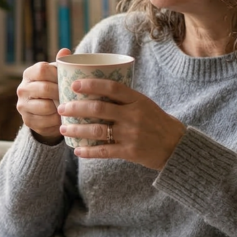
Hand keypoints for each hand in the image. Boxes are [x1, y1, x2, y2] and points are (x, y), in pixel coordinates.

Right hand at [16, 48, 71, 143]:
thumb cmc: (54, 88)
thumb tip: (65, 51)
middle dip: (61, 93)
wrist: (45, 112)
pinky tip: (61, 118)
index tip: (68, 80)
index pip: (42, 69)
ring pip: (46, 107)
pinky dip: (56, 121)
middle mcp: (22, 89)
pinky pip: (46, 121)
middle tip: (72, 96)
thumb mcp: (57, 75)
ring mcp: (23, 106)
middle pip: (45, 88)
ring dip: (59, 108)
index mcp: (29, 74)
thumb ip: (61, 64)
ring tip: (67, 107)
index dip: (57, 75)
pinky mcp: (27, 121)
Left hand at [56, 78, 186, 170]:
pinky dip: (89, 151)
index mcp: (137, 100)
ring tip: (63, 129)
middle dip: (76, 108)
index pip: (112, 88)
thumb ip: (124, 98)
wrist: (176, 145)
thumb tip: (95, 88)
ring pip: (97, 130)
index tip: (75, 84)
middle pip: (99, 108)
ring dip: (77, 130)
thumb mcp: (144, 104)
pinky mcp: (130, 151)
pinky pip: (105, 151)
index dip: (92, 84)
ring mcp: (131, 134)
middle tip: (61, 108)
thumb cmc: (156, 121)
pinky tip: (77, 150)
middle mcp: (134, 115)